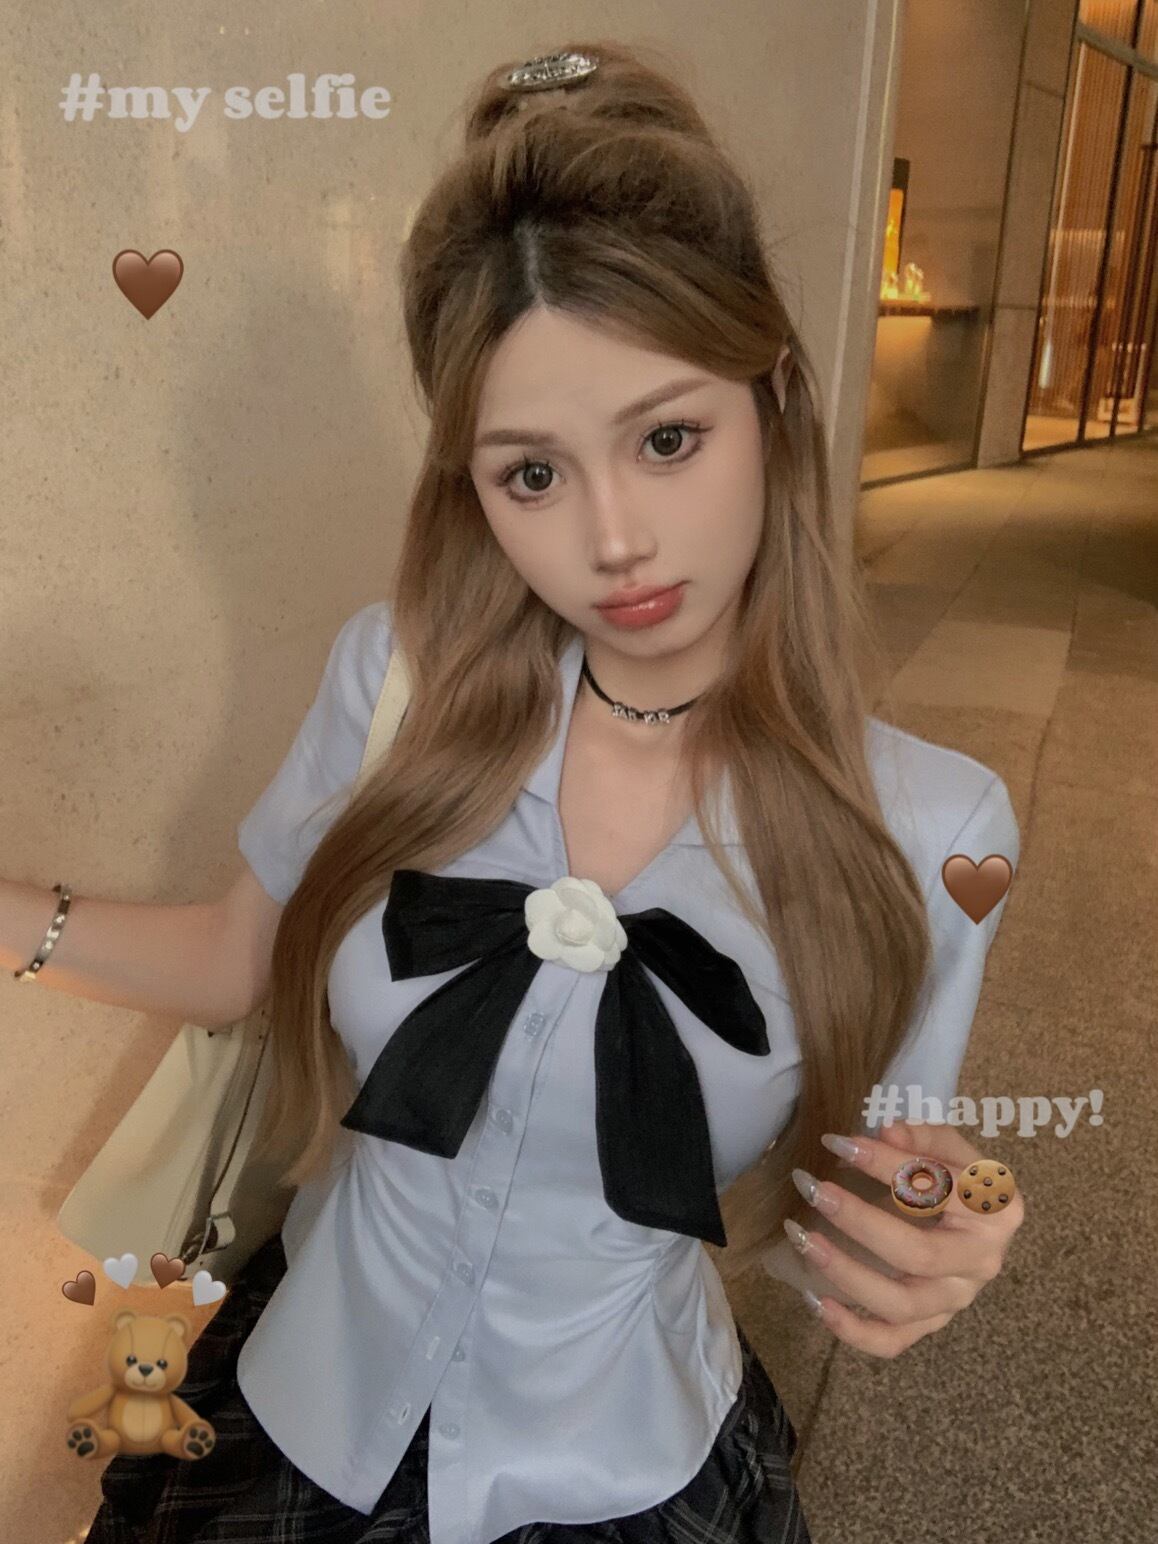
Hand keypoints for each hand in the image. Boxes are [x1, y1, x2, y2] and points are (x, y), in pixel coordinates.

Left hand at [790, 1119, 1024, 1357]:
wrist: (980, 1223)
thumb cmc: (960, 1179)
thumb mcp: (951, 1148)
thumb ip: (922, 1136)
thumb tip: (885, 1132)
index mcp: (995, 1210)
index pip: (937, 1187)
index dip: (884, 1163)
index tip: (837, 1144)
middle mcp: (982, 1261)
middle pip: (917, 1254)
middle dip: (859, 1221)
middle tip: (815, 1190)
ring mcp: (957, 1299)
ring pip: (901, 1304)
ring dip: (845, 1273)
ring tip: (802, 1238)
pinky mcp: (933, 1323)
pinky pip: (893, 1341)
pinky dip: (852, 1330)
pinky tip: (815, 1300)